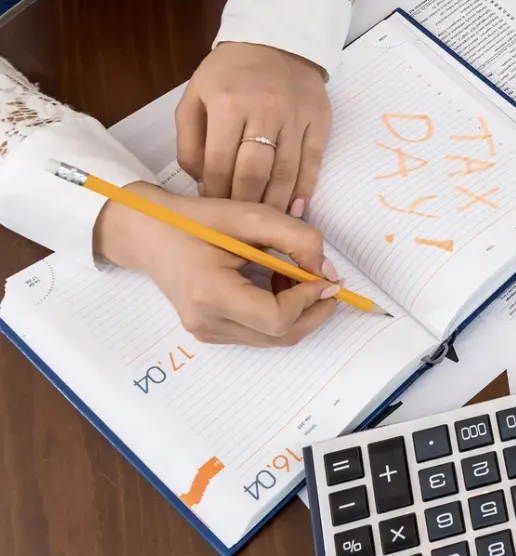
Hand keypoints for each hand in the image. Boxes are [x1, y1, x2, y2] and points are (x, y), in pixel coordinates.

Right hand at [95, 183, 339, 346]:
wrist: (148, 232)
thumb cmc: (197, 220)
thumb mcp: (251, 217)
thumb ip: (298, 240)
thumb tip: (327, 273)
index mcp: (210, 294)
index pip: (277, 318)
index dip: (309, 299)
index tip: (325, 275)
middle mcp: (206, 322)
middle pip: (281, 336)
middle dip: (314, 310)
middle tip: (328, 282)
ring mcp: (206, 332)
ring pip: (273, 338)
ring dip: (298, 311)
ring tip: (296, 276)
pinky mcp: (209, 332)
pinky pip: (259, 333)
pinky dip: (279, 314)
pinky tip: (277, 285)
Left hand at [176, 42, 330, 215]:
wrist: (277, 39)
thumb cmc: (230, 72)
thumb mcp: (195, 96)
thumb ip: (190, 140)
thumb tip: (202, 183)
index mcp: (226, 104)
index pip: (218, 163)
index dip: (215, 194)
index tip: (214, 213)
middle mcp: (263, 110)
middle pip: (253, 173)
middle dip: (244, 204)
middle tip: (240, 226)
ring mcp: (295, 116)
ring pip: (285, 172)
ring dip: (275, 204)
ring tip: (266, 223)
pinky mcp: (319, 120)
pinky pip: (312, 162)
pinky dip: (304, 189)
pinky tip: (295, 209)